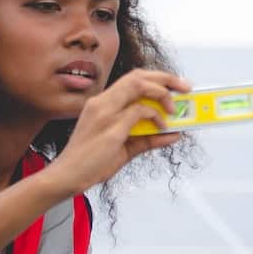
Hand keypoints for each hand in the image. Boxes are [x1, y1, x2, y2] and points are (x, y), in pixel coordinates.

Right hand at [45, 68, 190, 195]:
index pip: (132, 79)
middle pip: (137, 76)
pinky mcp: (111, 129)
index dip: (156, 78)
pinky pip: (140, 112)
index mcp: (101, 103)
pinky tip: (162, 127)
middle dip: (166, 78)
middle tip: (185, 87)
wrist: (67, 176)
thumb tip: (174, 134)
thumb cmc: (90, 162)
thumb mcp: (124, 148)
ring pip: (138, 86)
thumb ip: (148, 139)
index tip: (175, 85)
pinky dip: (156, 117)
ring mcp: (105, 113)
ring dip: (162, 94)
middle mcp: (102, 103)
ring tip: (175, 108)